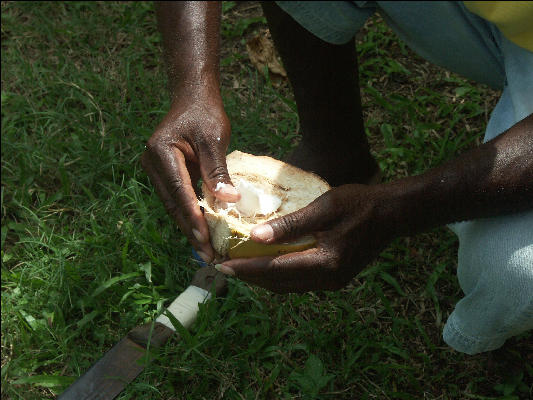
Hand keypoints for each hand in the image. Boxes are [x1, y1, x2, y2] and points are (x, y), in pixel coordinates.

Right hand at [141, 92, 239, 262]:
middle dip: (190, 230)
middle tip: (207, 255)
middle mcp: (152, 163)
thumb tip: (229, 200)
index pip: (179, 191)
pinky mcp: (164, 174)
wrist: (192, 99)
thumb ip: (217, 170)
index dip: (192, 217)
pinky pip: (177, 199)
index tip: (204, 238)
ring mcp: (156, 170)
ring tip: (206, 251)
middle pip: (173, 204)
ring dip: (189, 227)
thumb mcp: (214, 139)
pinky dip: (189, 215)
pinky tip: (201, 232)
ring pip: (173, 205)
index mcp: (161, 152)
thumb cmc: (205, 114)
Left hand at [217, 184, 394, 292]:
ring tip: (239, 267)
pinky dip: (279, 276)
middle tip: (223, 267)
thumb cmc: (359, 203)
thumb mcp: (324, 206)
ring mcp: (333, 282)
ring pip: (288, 286)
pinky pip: (299, 282)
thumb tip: (255, 237)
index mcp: (325, 262)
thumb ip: (290, 224)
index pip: (275, 270)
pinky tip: (267, 264)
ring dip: (263, 279)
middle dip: (249, 278)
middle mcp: (328, 279)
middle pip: (279, 284)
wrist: (392, 215)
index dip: (246, 269)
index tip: (221, 266)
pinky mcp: (335, 279)